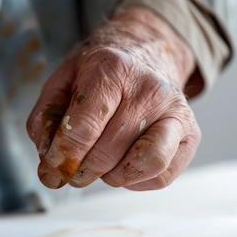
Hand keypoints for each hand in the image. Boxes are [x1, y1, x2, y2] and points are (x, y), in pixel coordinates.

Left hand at [27, 6, 200, 190]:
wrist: (146, 54)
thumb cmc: (100, 73)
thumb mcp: (62, 81)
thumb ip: (45, 118)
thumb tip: (50, 160)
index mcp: (113, 68)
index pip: (84, 128)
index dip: (62, 157)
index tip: (51, 169)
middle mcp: (150, 88)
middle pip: (107, 153)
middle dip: (81, 170)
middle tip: (73, 167)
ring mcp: (175, 111)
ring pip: (143, 165)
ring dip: (113, 177)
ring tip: (101, 164)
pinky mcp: (190, 134)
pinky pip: (162, 176)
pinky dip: (137, 181)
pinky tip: (124, 164)